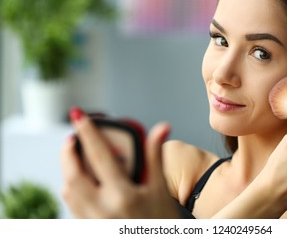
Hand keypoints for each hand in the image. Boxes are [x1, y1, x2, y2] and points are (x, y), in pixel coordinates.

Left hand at [60, 108, 179, 217]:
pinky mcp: (89, 228)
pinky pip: (71, 205)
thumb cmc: (161, 221)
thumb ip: (155, 156)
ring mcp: (93, 222)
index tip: (79, 116)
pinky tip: (80, 180)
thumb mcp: (161, 188)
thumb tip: (161, 127)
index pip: (99, 156)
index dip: (88, 132)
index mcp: (123, 195)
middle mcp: (102, 210)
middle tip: (72, 137)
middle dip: (68, 151)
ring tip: (74, 156)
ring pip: (68, 191)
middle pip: (73, 174)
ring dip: (67, 169)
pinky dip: (71, 187)